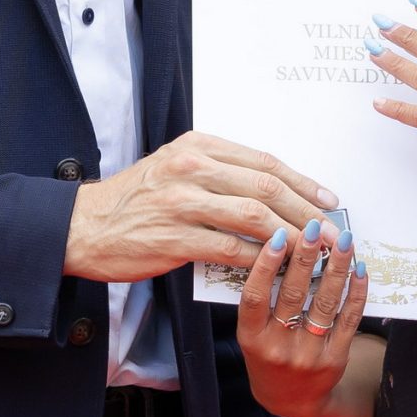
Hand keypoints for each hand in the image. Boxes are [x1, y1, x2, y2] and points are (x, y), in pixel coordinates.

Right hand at [63, 131, 336, 284]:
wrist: (84, 227)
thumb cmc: (134, 200)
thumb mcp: (176, 169)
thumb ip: (219, 174)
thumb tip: (272, 194)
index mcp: (198, 146)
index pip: (264, 161)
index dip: (303, 182)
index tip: (329, 199)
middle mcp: (192, 167)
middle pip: (266, 186)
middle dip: (307, 210)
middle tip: (332, 231)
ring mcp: (182, 203)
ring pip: (254, 217)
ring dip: (291, 236)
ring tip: (314, 252)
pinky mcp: (174, 238)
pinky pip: (229, 249)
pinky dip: (258, 260)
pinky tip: (277, 269)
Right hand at [236, 216, 366, 416]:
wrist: (292, 399)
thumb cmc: (269, 354)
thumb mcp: (252, 333)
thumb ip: (261, 300)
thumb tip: (281, 247)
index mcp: (251, 338)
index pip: (255, 297)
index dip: (265, 265)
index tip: (277, 235)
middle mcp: (278, 347)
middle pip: (293, 294)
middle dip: (304, 256)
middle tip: (313, 226)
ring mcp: (309, 354)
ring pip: (325, 303)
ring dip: (336, 267)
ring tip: (343, 240)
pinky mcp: (335, 358)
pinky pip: (348, 319)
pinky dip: (355, 292)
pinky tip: (359, 270)